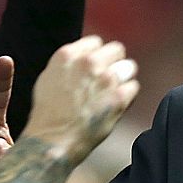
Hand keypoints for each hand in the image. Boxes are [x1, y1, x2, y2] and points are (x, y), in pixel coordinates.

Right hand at [21, 35, 138, 163]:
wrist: (54, 140)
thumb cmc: (48, 113)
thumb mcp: (49, 78)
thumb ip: (69, 64)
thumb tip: (84, 58)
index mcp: (69, 55)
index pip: (95, 42)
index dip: (97, 54)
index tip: (96, 65)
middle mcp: (89, 63)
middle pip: (116, 50)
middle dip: (114, 62)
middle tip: (108, 77)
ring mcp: (106, 80)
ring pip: (128, 67)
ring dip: (123, 76)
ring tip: (114, 90)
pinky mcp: (119, 98)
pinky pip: (133, 87)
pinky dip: (127, 95)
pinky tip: (117, 102)